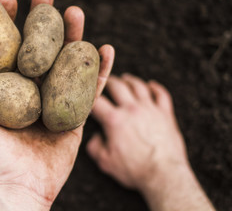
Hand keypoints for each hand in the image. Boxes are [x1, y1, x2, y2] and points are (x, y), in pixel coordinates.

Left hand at [0, 0, 114, 209]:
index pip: (9, 48)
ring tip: (76, 13)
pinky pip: (90, 89)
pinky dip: (100, 69)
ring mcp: (55, 100)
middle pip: (40, 49)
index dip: (10, 23)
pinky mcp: (75, 114)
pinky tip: (106, 48)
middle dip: (44, 21)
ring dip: (73, 37)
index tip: (12, 0)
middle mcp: (31, 89)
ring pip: (66, 63)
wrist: (17, 189)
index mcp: (7, 88)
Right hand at [87, 74, 215, 210]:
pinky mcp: (165, 114)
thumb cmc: (135, 170)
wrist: (164, 175)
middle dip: (108, 81)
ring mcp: (150, 109)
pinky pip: (161, 94)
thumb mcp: (106, 162)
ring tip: (125, 78)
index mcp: (115, 120)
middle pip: (117, 86)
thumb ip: (94, 147)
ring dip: (130, 80)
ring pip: (138, 86)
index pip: (96, 101)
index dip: (89, 96)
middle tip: (105, 80)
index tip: (87, 95)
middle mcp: (132, 109)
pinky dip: (156, 87)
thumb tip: (95, 137)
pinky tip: (151, 85)